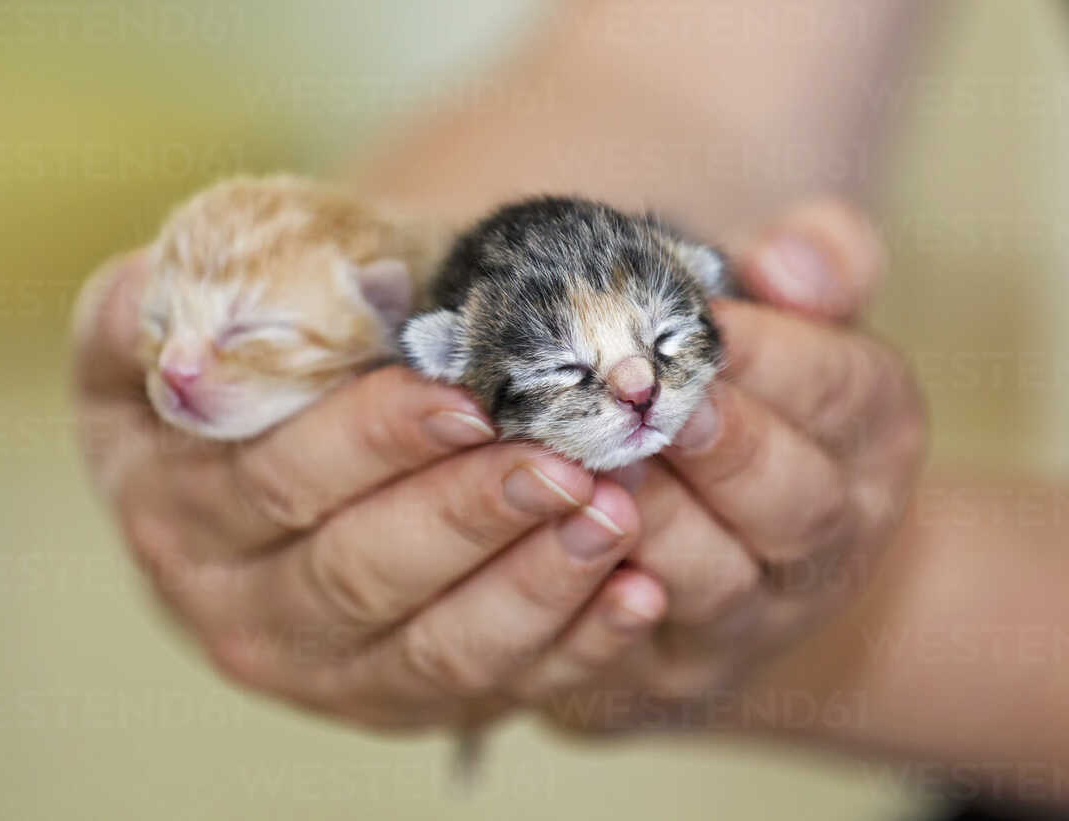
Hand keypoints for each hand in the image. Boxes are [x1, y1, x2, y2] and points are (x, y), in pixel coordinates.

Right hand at [72, 250, 667, 730]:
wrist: (284, 438)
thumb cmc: (266, 353)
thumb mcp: (199, 314)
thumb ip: (178, 298)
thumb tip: (174, 300)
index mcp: (168, 493)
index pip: (274, 479)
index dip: (368, 444)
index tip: (464, 399)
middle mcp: (228, 598)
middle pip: (355, 571)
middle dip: (466, 516)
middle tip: (566, 463)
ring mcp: (316, 663)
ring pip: (428, 645)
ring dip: (530, 585)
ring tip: (614, 517)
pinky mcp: (391, 696)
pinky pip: (485, 686)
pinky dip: (569, 645)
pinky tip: (637, 593)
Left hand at [533, 200, 927, 732]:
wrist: (749, 548)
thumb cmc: (757, 400)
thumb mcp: (801, 322)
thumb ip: (814, 266)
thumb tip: (789, 259)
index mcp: (871, 433)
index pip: (839, 388)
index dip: (770, 354)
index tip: (697, 319)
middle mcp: (833, 533)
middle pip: (794, 500)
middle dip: (721, 447)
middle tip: (646, 401)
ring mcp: (760, 613)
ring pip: (716, 579)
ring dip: (651, 522)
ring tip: (585, 464)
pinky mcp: (682, 666)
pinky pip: (644, 646)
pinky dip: (599, 604)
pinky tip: (553, 548)